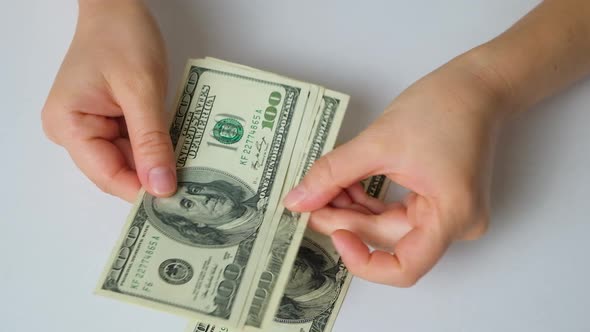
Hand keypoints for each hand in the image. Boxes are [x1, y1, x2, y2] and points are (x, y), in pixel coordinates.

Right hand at [42, 0, 174, 201]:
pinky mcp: (109, 121)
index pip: (107, 174)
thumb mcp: (141, 90)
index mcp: (68, 125)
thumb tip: (161, 187)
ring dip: (159, 161)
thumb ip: (151, 141)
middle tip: (193, 187)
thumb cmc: (122, 37)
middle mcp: (73, 131)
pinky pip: (135, 144)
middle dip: (154, 176)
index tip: (177, 200)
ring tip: (192, 166)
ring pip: (130, 159)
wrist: (118, 7)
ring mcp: (91, 126)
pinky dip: (157, 146)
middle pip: (118, 170)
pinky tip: (180, 147)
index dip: (141, 190)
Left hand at [284, 54, 508, 286]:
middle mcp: (456, 225)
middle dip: (347, 221)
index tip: (335, 233)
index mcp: (451, 217)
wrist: (474, 86)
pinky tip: (344, 184)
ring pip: (389, 227)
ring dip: (354, 210)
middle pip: (390, 241)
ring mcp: (448, 215)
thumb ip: (333, 174)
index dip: (363, 261)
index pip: (404, 269)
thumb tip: (296, 201)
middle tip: (310, 203)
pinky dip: (369, 202)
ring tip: (323, 189)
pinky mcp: (438, 202)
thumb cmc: (440, 108)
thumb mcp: (378, 142)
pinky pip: (397, 213)